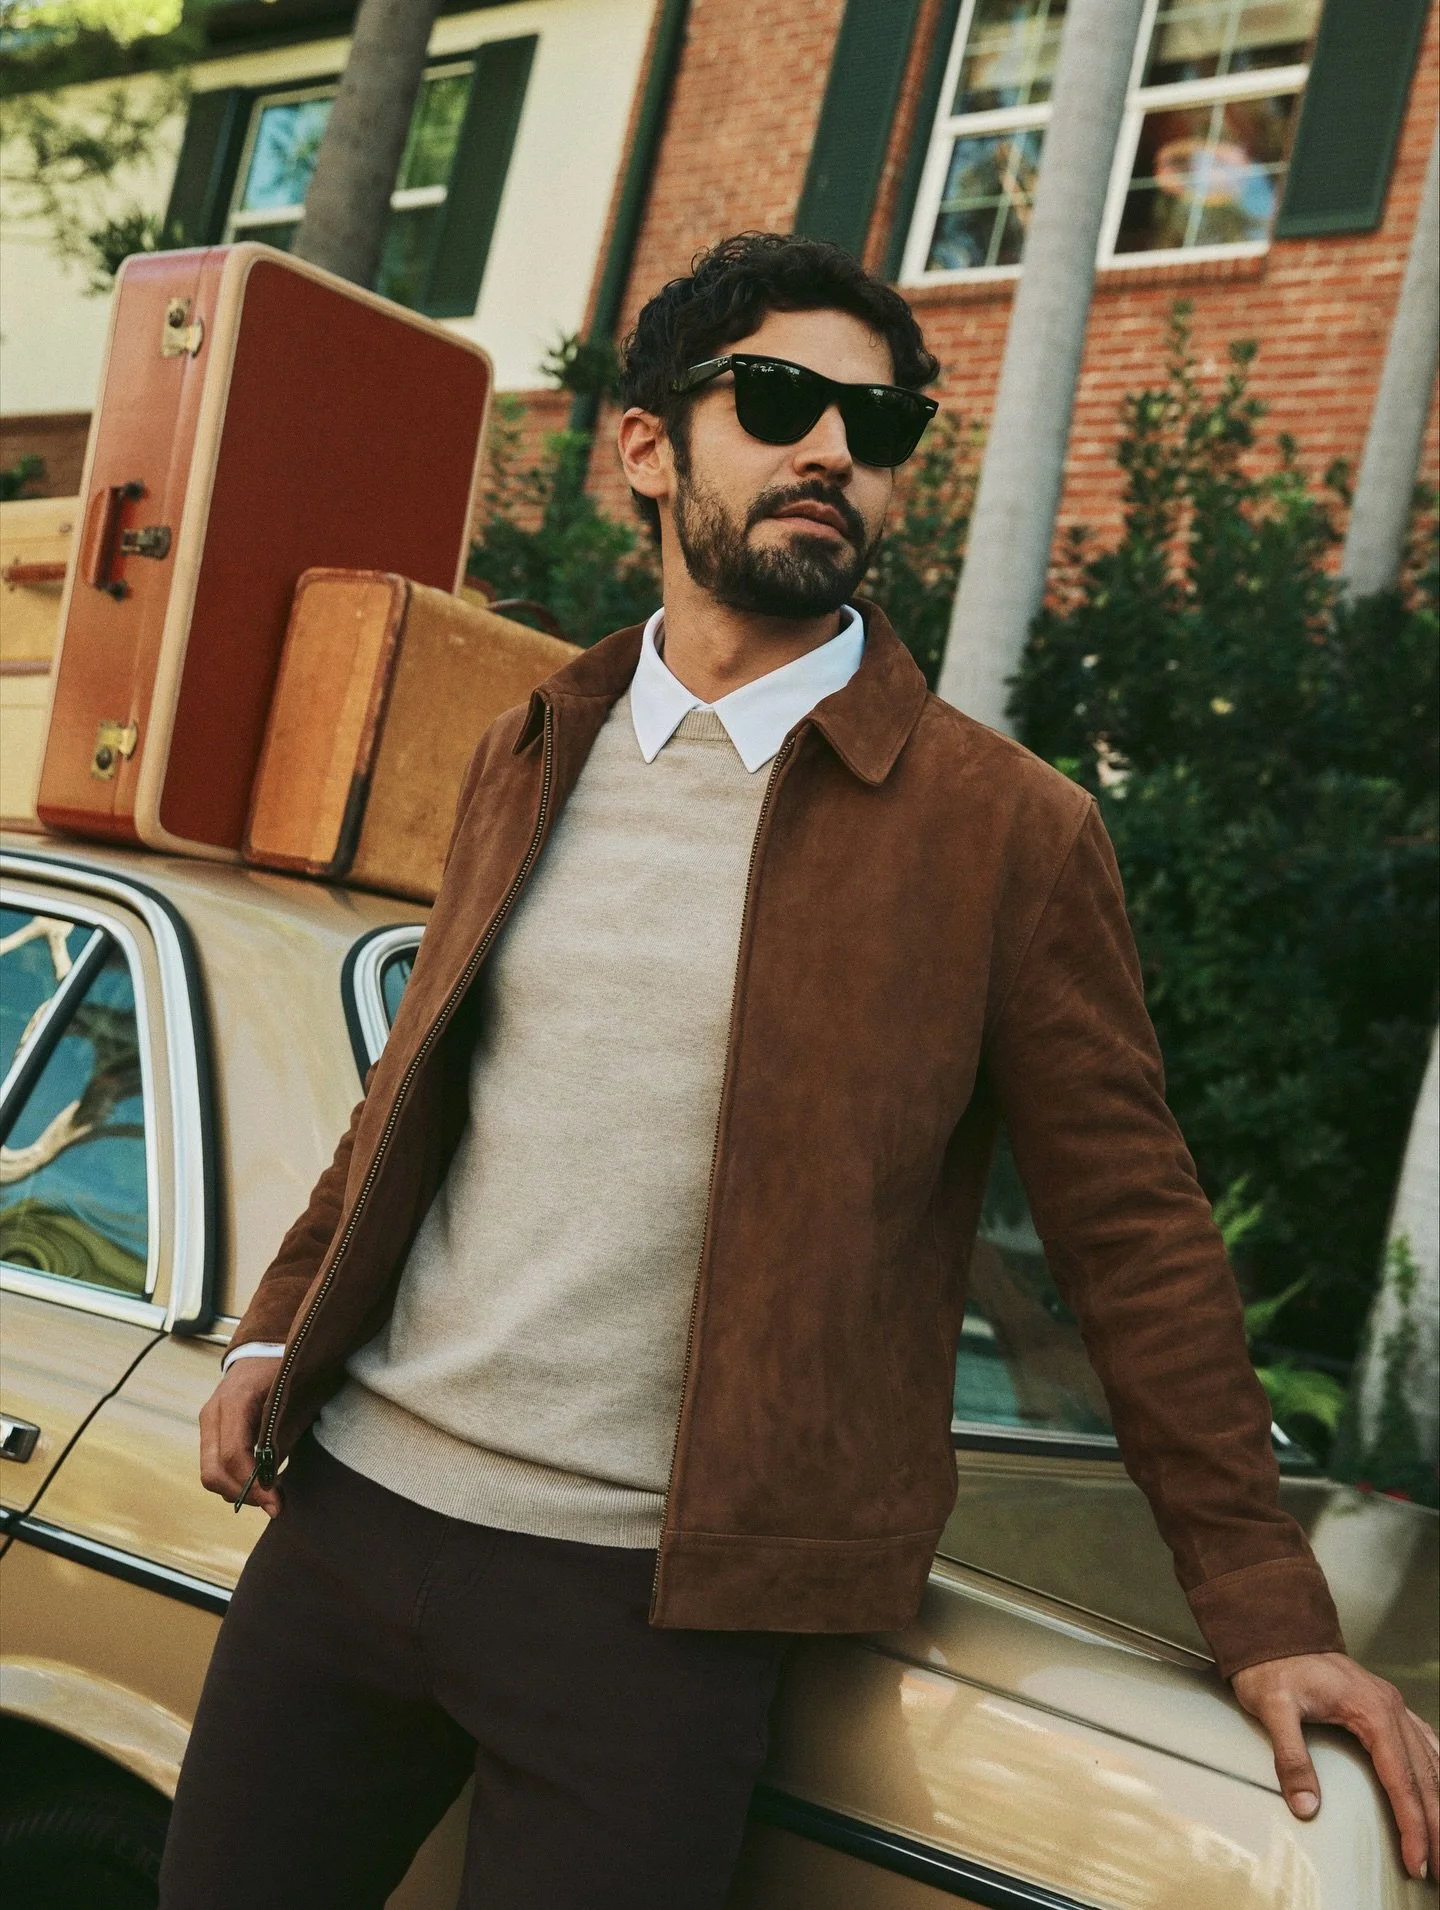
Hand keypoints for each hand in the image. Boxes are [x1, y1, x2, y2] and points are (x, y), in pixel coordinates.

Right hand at [199, 1357, 283, 1517]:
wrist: (263, 1348)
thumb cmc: (282, 1368)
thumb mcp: (290, 1396)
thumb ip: (279, 1435)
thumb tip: (272, 1480)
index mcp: (234, 1401)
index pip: (233, 1455)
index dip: (253, 1484)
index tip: (277, 1502)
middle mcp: (213, 1414)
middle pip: (212, 1472)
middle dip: (242, 1494)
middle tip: (274, 1503)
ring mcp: (208, 1423)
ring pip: (211, 1473)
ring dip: (238, 1490)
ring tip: (271, 1493)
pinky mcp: (211, 1431)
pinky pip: (216, 1465)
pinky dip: (235, 1480)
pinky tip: (261, 1481)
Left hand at [1232, 1651, 1437, 1881]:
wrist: (1270, 1629)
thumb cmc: (1271, 1665)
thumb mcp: (1272, 1708)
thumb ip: (1290, 1756)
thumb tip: (1305, 1806)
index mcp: (1372, 1711)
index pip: (1402, 1781)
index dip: (1412, 1826)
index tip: (1416, 1862)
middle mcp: (1390, 1707)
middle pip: (1426, 1777)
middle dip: (1436, 1826)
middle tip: (1439, 1868)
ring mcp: (1390, 1704)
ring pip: (1431, 1761)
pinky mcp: (1383, 1705)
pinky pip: (1423, 1741)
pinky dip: (1436, 1770)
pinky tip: (1439, 1786)